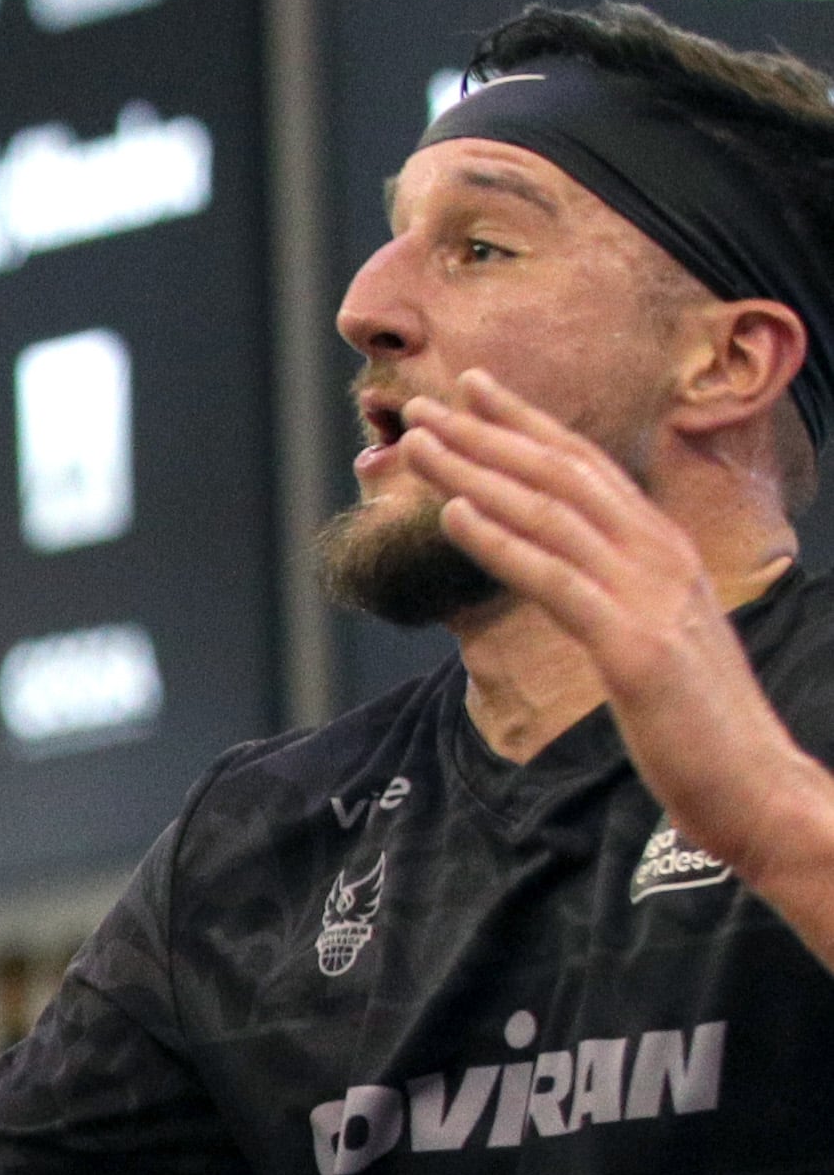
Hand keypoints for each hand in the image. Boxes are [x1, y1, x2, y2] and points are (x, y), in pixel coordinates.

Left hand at [400, 369, 824, 863]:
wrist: (756, 787)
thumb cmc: (696, 720)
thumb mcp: (655, 634)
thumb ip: (616, 591)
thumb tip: (566, 566)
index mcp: (666, 551)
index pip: (587, 468)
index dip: (527, 422)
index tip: (471, 387)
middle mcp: (662, 557)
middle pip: (561, 475)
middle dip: (488, 432)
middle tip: (422, 403)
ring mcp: (651, 598)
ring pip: (549, 514)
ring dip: (476, 472)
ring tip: (418, 444)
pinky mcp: (634, 647)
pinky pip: (555, 580)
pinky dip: (500, 541)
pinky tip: (452, 515)